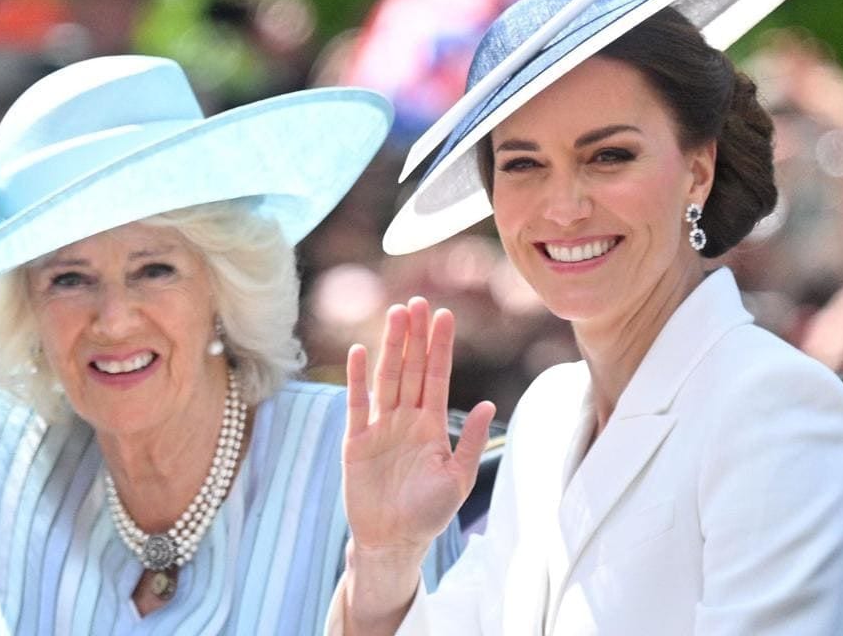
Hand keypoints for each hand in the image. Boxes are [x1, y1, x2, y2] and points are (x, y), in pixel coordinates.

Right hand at [342, 297, 495, 560]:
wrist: (393, 541)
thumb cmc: (428, 513)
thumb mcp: (458, 479)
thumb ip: (470, 441)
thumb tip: (486, 404)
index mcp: (431, 425)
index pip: (436, 376)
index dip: (439, 346)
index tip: (444, 315)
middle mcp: (405, 419)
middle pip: (410, 368)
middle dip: (415, 335)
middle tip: (418, 301)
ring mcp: (380, 426)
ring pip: (387, 377)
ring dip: (390, 346)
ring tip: (396, 314)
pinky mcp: (356, 440)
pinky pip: (357, 403)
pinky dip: (358, 378)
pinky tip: (361, 351)